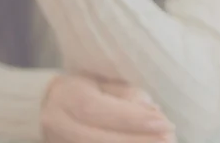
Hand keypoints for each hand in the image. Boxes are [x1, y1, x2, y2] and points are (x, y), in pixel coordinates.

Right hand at [42, 75, 175, 142]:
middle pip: (97, 139)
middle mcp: (56, 123)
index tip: (164, 123)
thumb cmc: (85, 92)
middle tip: (170, 140)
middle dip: (137, 141)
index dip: (131, 119)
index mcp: (65, 96)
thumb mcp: (103, 83)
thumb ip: (126, 95)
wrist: (50, 109)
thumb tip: (153, 113)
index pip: (96, 109)